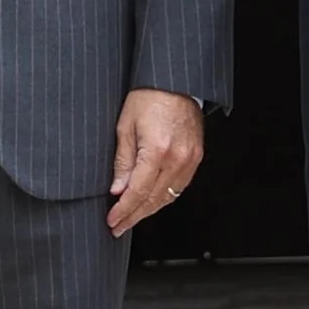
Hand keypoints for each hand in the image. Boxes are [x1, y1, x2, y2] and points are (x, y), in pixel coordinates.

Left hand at [106, 89, 205, 238]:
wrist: (175, 81)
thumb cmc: (148, 96)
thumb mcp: (125, 126)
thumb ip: (123, 161)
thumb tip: (118, 189)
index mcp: (157, 150)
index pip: (138, 192)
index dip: (124, 210)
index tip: (112, 220)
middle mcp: (177, 158)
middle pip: (154, 199)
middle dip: (134, 216)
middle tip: (118, 227)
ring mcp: (190, 159)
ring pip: (169, 196)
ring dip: (149, 210)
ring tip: (132, 219)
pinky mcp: (196, 157)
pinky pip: (180, 186)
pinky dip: (164, 197)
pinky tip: (152, 202)